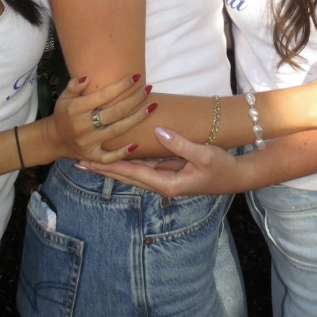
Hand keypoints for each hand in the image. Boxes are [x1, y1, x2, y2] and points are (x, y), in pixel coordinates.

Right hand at [45, 73, 154, 162]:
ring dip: (136, 119)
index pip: (102, 95)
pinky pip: (109, 157)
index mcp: (76, 109)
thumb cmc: (64, 113)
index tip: (136, 77)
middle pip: (114, 112)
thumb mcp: (64, 97)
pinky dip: (122, 153)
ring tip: (152, 106)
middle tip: (148, 88)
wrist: (54, 140)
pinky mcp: (92, 157)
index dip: (120, 86)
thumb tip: (87, 77)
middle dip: (134, 100)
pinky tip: (136, 144)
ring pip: (117, 131)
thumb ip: (74, 86)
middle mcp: (83, 126)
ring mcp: (88, 143)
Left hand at [79, 127, 245, 196]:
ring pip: (134, 172)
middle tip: (79, 161)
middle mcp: (163, 184)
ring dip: (114, 166)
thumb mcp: (203, 154)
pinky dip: (130, 161)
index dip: (110, 166)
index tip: (90, 161)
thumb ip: (180, 144)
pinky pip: (145, 167)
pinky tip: (121, 154)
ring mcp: (166, 179)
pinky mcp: (171, 172)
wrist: (236, 177)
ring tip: (93, 159)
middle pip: (127, 176)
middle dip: (104, 168)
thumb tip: (158, 132)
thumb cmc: (221, 167)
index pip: (132, 173)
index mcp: (168, 183)